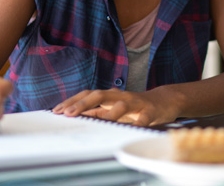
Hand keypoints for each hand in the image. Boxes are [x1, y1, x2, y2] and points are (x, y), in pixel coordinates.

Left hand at [52, 88, 180, 125]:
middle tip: (68, 114)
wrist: (166, 100)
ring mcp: (136, 103)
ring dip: (109, 113)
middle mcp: (121, 96)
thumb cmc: (136, 105)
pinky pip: (144, 118)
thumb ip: (98, 111)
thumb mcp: (115, 107)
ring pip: (121, 105)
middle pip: (100, 95)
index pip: (88, 95)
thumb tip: (77, 116)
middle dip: (83, 104)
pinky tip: (132, 129)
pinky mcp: (151, 111)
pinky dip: (138, 123)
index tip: (57, 110)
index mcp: (111, 95)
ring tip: (98, 121)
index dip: (73, 101)